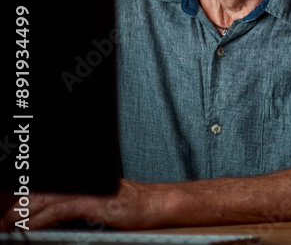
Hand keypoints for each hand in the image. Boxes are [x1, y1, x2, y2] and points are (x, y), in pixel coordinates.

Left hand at [1, 180, 169, 230]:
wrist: (156, 204)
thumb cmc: (131, 206)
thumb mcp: (98, 204)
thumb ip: (75, 206)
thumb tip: (52, 217)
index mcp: (83, 182)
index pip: (47, 188)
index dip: (26, 197)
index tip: (10, 211)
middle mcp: (84, 182)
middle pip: (41, 192)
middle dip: (18, 206)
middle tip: (2, 221)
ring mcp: (89, 191)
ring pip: (47, 200)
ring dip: (23, 213)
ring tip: (8, 224)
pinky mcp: (95, 202)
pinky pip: (61, 210)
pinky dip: (42, 219)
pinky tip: (29, 226)